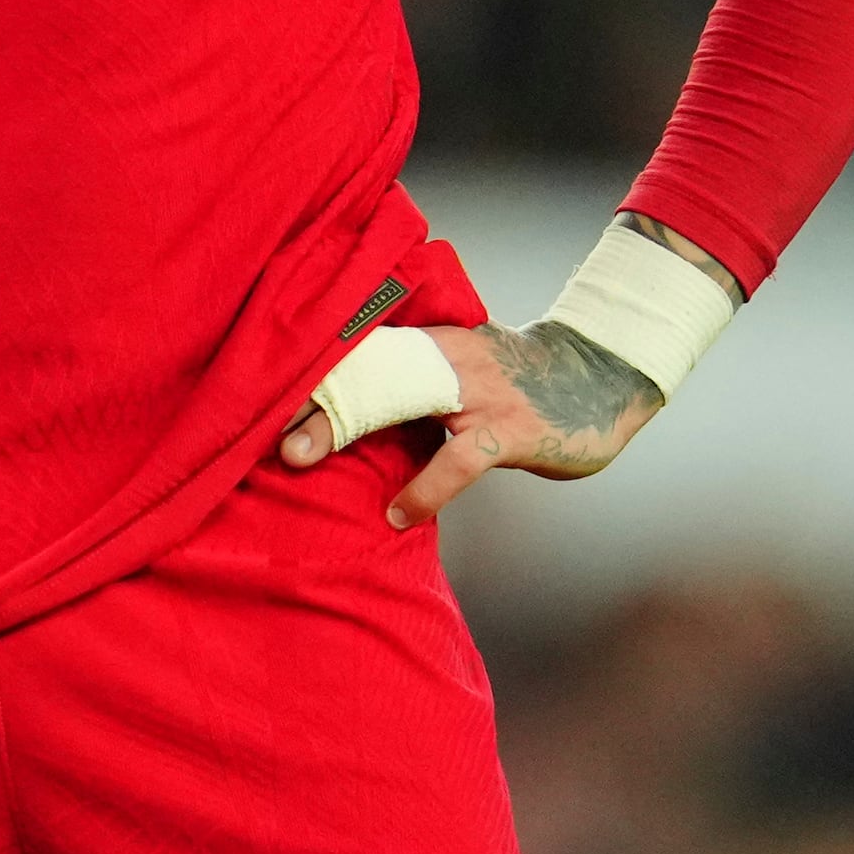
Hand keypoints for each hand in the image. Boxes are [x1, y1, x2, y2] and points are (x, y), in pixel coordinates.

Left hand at [277, 321, 662, 526]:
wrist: (602, 373)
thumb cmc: (514, 379)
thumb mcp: (456, 368)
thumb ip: (404, 381)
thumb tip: (335, 408)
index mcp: (426, 337)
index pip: (354, 345)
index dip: (304, 367)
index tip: (251, 388)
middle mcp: (444, 355)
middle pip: (361, 368)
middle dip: (307, 395)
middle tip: (258, 425)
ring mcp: (477, 393)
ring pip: (397, 402)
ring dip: (342, 428)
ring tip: (297, 459)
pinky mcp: (509, 431)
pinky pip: (457, 463)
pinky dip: (423, 490)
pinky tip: (397, 515)